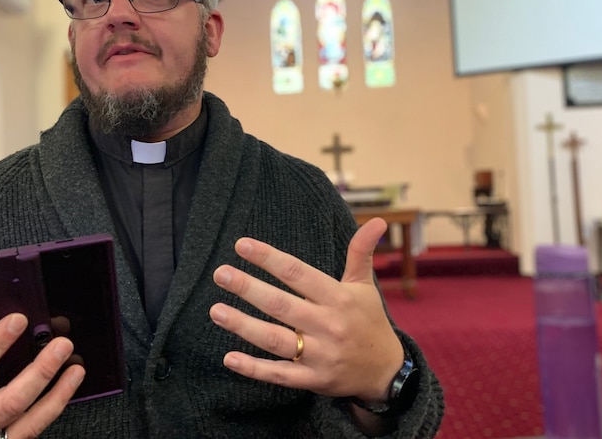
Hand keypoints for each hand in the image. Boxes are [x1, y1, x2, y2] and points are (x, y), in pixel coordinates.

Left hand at [209, 217, 402, 402]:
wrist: (386, 372)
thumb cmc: (369, 321)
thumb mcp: (365, 285)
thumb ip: (361, 252)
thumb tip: (378, 221)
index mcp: (338, 298)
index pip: (297, 273)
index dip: (268, 258)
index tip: (241, 245)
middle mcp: (328, 325)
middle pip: (281, 305)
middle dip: (248, 288)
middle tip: (220, 274)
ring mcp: (320, 355)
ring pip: (275, 340)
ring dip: (243, 325)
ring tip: (216, 311)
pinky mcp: (313, 380)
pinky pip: (279, 374)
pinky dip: (254, 368)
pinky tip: (229, 358)